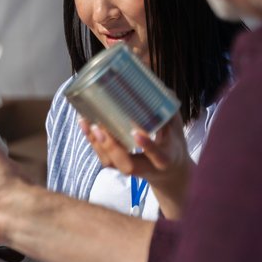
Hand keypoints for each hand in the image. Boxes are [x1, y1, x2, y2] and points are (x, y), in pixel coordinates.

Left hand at [79, 115, 193, 217]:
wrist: (168, 172)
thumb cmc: (171, 146)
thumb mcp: (177, 130)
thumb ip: (169, 113)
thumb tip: (161, 89)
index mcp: (164, 160)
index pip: (156, 155)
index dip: (146, 146)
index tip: (137, 133)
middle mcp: (145, 168)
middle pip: (126, 164)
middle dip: (110, 146)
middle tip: (100, 127)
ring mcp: (129, 168)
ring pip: (110, 161)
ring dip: (96, 142)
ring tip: (85, 121)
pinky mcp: (117, 165)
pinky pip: (103, 156)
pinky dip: (92, 140)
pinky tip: (84, 124)